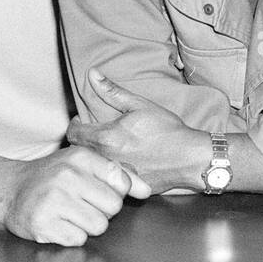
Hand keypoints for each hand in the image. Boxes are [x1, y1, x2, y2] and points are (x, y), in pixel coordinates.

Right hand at [0, 146, 151, 246]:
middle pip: (113, 207)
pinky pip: (78, 240)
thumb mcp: (83, 164)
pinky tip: (58, 223)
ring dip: (87, 225)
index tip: (98, 191)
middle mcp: (66, 176)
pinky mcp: (43, 224)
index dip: (115, 192)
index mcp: (79, 157)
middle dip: (102, 210)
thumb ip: (118, 174)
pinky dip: (71, 236)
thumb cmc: (52, 176)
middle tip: (82, 204)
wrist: (7, 188)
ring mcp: (53, 200)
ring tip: (70, 214)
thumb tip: (146, 191)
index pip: (121, 182)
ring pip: (98, 226)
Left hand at [67, 69, 207, 193]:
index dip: (75, 125)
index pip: (73, 134)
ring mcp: (115, 176)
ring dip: (94, 156)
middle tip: (94, 132)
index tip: (82, 121)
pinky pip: (108, 179)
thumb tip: (92, 74)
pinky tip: (123, 161)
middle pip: (79, 151)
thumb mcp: (140, 105)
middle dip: (82, 140)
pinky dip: (109, 170)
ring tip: (108, 147)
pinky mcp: (125, 187)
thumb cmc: (167, 130)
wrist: (189, 158)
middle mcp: (106, 159)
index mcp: (106, 137)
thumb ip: (112, 91)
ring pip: (92, 166)